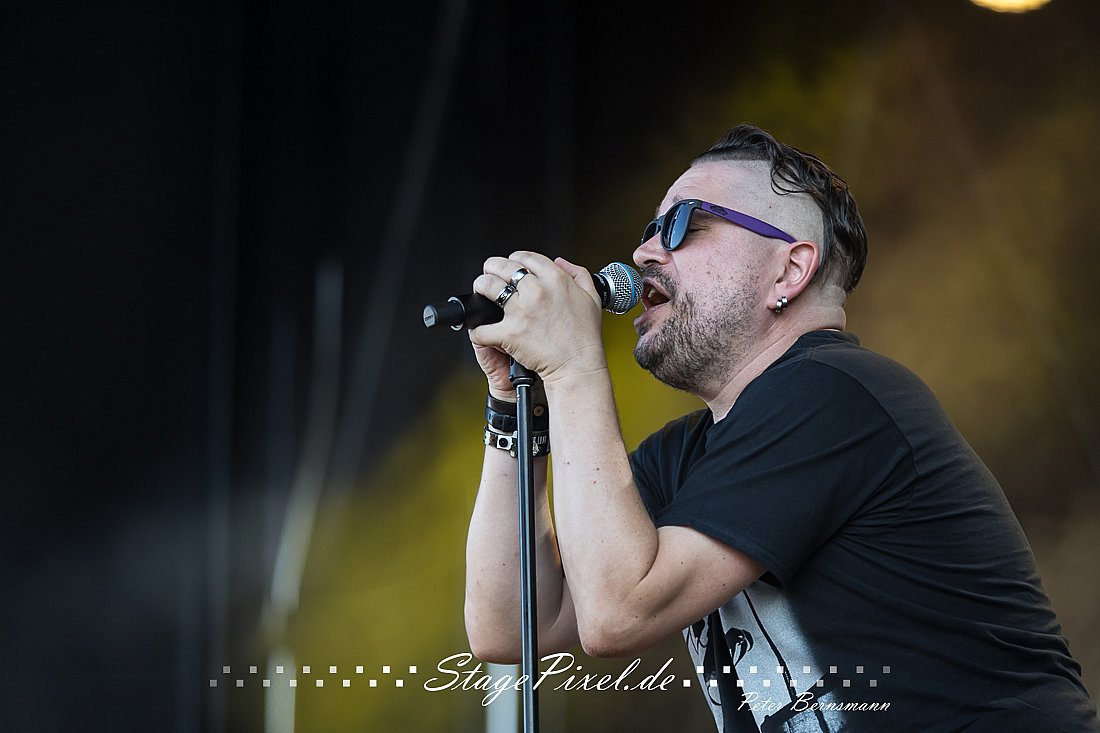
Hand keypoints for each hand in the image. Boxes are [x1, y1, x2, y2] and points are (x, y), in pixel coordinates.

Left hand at [469, 252, 606, 385]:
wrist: (578, 366)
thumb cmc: (585, 336)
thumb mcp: (591, 297)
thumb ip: (578, 274)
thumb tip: (560, 261)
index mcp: (556, 279)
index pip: (526, 257)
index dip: (514, 259)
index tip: (511, 265)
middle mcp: (537, 291)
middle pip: (502, 267)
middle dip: (492, 269)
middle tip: (489, 276)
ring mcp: (521, 311)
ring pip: (487, 287)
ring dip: (480, 289)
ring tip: (480, 295)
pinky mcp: (510, 333)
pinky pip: (482, 328)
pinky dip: (478, 330)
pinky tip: (481, 331)